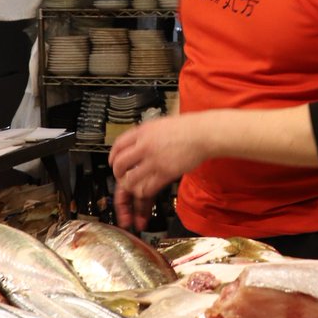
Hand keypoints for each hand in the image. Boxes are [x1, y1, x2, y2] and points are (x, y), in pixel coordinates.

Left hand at [109, 115, 207, 230]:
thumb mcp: (162, 124)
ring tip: (134, 188)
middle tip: (121, 177)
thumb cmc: (188, 128)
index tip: (113, 162)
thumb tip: (140, 141)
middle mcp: (145, 145)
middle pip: (120, 164)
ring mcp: (154, 160)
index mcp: (143, 131)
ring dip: (130, 187)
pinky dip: (143, 193)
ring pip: (130, 179)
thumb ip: (148, 134)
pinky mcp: (165, 172)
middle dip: (118, 174)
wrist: (204, 133)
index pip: (118, 145)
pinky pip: (147, 188)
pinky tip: (146, 192)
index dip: (113, 157)